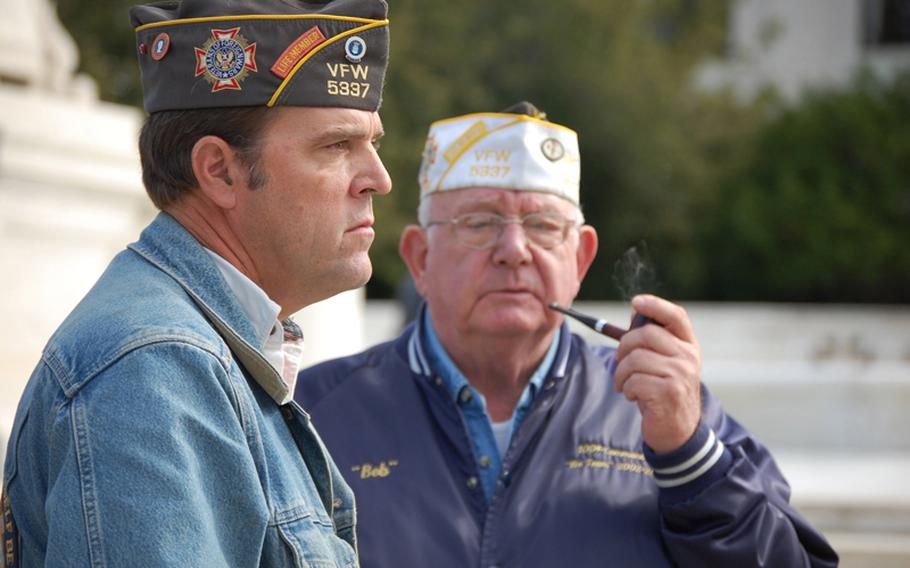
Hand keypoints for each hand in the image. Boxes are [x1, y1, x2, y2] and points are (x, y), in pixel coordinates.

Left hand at [614, 294, 701, 453]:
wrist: (677, 430)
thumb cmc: (663, 391)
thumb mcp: (664, 363)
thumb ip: (653, 341)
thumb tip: (636, 310)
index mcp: (688, 345)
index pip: (676, 316)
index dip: (655, 305)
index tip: (636, 302)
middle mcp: (688, 357)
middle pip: (645, 335)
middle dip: (624, 348)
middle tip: (620, 363)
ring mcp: (681, 375)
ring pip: (635, 359)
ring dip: (621, 374)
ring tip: (625, 384)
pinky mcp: (669, 393)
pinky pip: (634, 380)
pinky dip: (627, 389)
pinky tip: (634, 396)